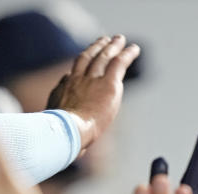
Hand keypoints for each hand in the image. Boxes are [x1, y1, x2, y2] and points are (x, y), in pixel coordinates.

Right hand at [46, 35, 139, 153]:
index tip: (81, 68)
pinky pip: (118, 63)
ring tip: (118, 39)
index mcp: (63, 92)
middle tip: (103, 41)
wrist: (69, 130)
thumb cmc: (64, 138)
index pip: (70, 77)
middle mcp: (76, 80)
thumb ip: (72, 136)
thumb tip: (79, 151)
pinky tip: (134, 49)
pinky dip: (127, 54)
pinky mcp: (108, 83)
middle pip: (86, 59)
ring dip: (111, 46)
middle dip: (95, 49)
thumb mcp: (63, 136)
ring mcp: (91, 80)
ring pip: (102, 57)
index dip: (77, 71)